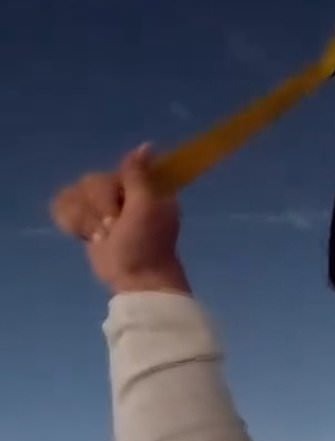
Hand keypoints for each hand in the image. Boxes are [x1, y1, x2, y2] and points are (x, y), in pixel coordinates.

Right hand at [50, 143, 189, 294]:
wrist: (135, 277)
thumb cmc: (147, 243)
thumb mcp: (147, 206)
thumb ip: (139, 176)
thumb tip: (146, 146)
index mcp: (143, 187)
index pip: (114, 170)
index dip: (113, 190)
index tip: (123, 206)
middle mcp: (122, 193)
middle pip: (90, 182)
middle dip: (99, 208)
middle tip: (114, 226)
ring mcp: (102, 207)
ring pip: (74, 194)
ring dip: (86, 219)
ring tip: (102, 236)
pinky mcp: (86, 221)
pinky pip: (63, 207)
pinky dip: (72, 223)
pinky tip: (86, 236)